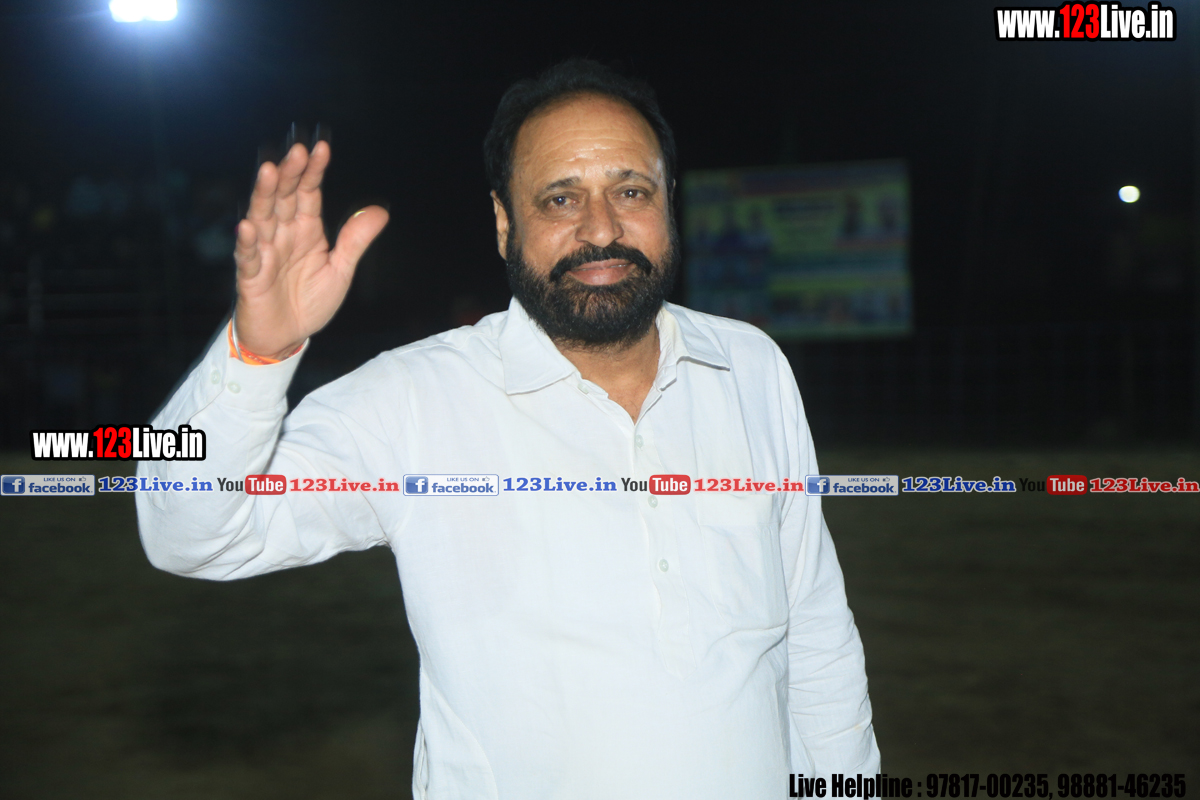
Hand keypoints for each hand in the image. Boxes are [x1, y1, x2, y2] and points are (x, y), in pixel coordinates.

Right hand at [233, 140, 387, 358]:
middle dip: (289, 174)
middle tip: (296, 151)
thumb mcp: (340, 271)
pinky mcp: (251, 276)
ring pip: (262, 218)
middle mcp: (283, 235)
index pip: (308, 193)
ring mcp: (265, 253)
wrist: (285, 337)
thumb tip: (380, 211)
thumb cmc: (308, 301)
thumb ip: (354, 241)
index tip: (320, 148)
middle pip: (283, 198)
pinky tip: (248, 225)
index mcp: (306, 230)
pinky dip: (248, 242)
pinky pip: (248, 256)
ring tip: (269, 172)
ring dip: (265, 195)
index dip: (313, 172)